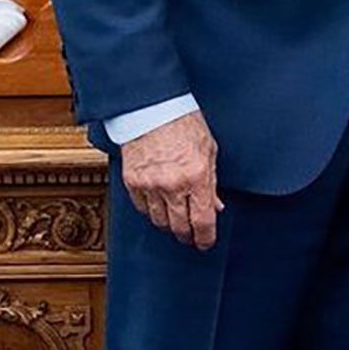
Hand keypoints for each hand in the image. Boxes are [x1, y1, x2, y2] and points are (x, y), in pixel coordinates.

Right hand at [119, 111, 223, 249]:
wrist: (152, 106)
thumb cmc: (183, 122)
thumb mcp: (208, 150)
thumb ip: (212, 181)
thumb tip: (215, 206)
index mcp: (196, 176)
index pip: (202, 221)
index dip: (205, 238)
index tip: (206, 243)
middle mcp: (172, 184)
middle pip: (179, 227)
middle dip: (187, 235)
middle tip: (191, 235)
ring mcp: (150, 185)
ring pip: (159, 221)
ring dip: (169, 224)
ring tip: (176, 218)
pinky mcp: (132, 182)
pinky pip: (142, 208)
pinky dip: (151, 210)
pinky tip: (159, 204)